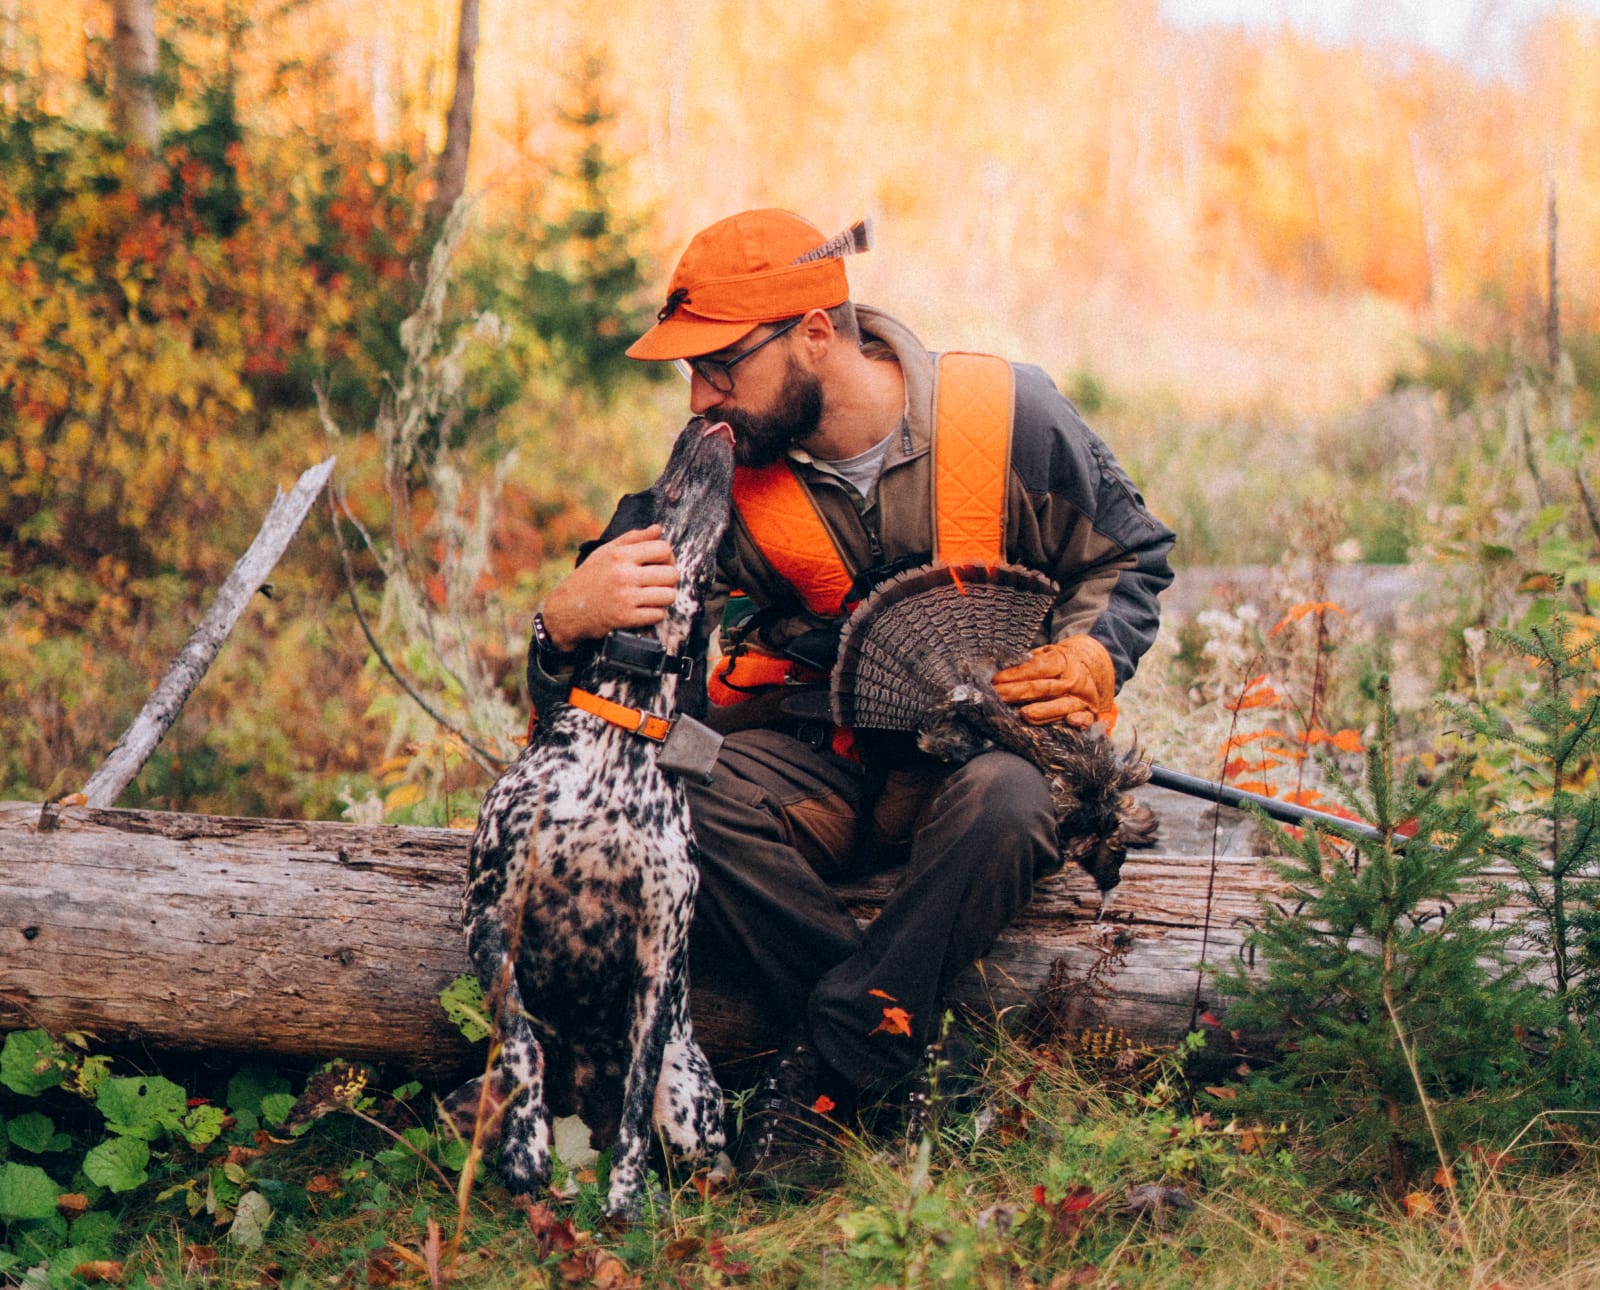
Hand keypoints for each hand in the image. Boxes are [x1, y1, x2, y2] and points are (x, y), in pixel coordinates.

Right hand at [538, 526, 678, 649]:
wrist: (567, 609)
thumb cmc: (588, 578)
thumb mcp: (606, 552)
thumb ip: (633, 538)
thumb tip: (658, 529)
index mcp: (620, 556)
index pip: (663, 549)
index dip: (668, 556)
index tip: (662, 563)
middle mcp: (624, 575)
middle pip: (671, 574)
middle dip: (669, 578)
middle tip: (660, 581)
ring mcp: (626, 598)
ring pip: (669, 595)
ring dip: (665, 596)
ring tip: (654, 595)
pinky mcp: (626, 618)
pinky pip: (659, 614)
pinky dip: (656, 613)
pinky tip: (645, 608)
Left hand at [991, 635, 1115, 728]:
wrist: (1092, 668)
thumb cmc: (1059, 665)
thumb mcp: (1045, 655)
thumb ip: (1027, 662)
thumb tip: (996, 668)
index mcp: (1061, 661)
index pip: (1036, 668)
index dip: (1014, 674)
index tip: (994, 680)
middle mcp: (1073, 679)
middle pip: (1044, 688)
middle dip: (1017, 693)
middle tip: (996, 698)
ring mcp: (1081, 697)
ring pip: (1062, 705)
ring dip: (1042, 712)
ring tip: (1022, 715)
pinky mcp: (1089, 713)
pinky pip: (1086, 719)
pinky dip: (1080, 722)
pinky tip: (1070, 723)